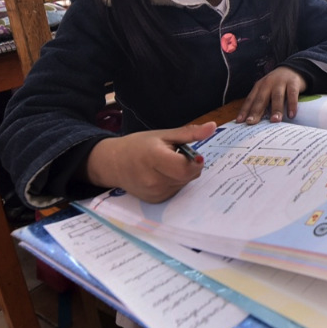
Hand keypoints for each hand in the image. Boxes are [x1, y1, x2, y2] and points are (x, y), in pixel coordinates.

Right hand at [85, 121, 212, 202]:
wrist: (114, 163)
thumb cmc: (139, 145)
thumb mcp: (164, 135)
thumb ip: (189, 133)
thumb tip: (213, 127)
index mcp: (154, 158)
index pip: (185, 167)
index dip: (194, 160)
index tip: (190, 152)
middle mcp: (153, 180)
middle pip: (187, 176)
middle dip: (189, 166)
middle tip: (175, 156)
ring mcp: (154, 193)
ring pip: (184, 184)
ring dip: (182, 175)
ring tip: (165, 165)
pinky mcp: (155, 201)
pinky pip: (176, 191)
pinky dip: (175, 183)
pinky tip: (162, 175)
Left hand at [237, 66, 306, 124]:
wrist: (293, 68)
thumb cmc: (277, 84)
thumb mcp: (266, 90)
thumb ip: (261, 102)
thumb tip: (254, 121)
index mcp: (259, 86)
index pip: (250, 99)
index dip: (245, 110)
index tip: (240, 121)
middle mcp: (268, 84)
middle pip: (261, 99)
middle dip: (255, 111)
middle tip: (251, 122)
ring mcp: (281, 82)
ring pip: (277, 97)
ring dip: (276, 109)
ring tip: (274, 120)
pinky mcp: (293, 83)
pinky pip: (292, 95)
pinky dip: (292, 105)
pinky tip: (291, 115)